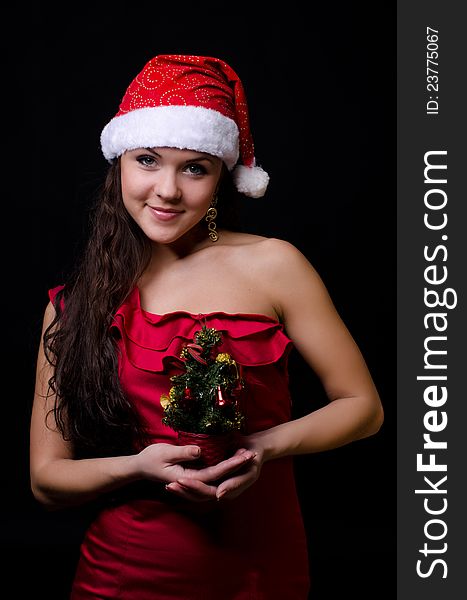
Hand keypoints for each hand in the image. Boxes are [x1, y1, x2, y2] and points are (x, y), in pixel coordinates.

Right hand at [134, 443, 255, 500]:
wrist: (141, 467)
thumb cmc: (151, 458)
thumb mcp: (165, 452)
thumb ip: (183, 452)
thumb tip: (200, 451)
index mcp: (187, 478)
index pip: (215, 473)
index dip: (231, 464)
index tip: (244, 454)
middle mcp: (194, 483)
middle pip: (222, 477)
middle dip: (238, 466)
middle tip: (252, 453)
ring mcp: (195, 481)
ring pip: (219, 478)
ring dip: (234, 467)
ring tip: (248, 453)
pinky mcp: (195, 476)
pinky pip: (214, 475)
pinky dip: (225, 467)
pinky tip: (235, 456)